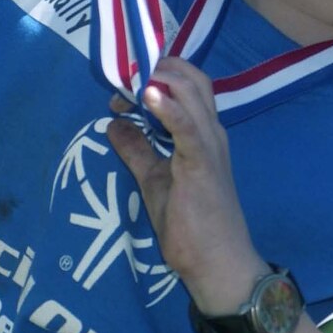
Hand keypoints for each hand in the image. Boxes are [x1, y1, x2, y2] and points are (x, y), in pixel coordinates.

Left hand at [109, 58, 268, 310]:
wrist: (219, 263)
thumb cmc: (192, 227)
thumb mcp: (154, 180)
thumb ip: (137, 150)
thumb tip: (113, 125)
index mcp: (202, 134)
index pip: (187, 86)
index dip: (154, 77)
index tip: (122, 92)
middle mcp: (210, 131)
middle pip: (191, 78)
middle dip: (155, 68)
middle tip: (123, 83)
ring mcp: (208, 144)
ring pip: (191, 92)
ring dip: (159, 80)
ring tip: (130, 83)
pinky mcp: (201, 162)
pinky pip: (186, 126)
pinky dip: (168, 107)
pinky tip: (148, 95)